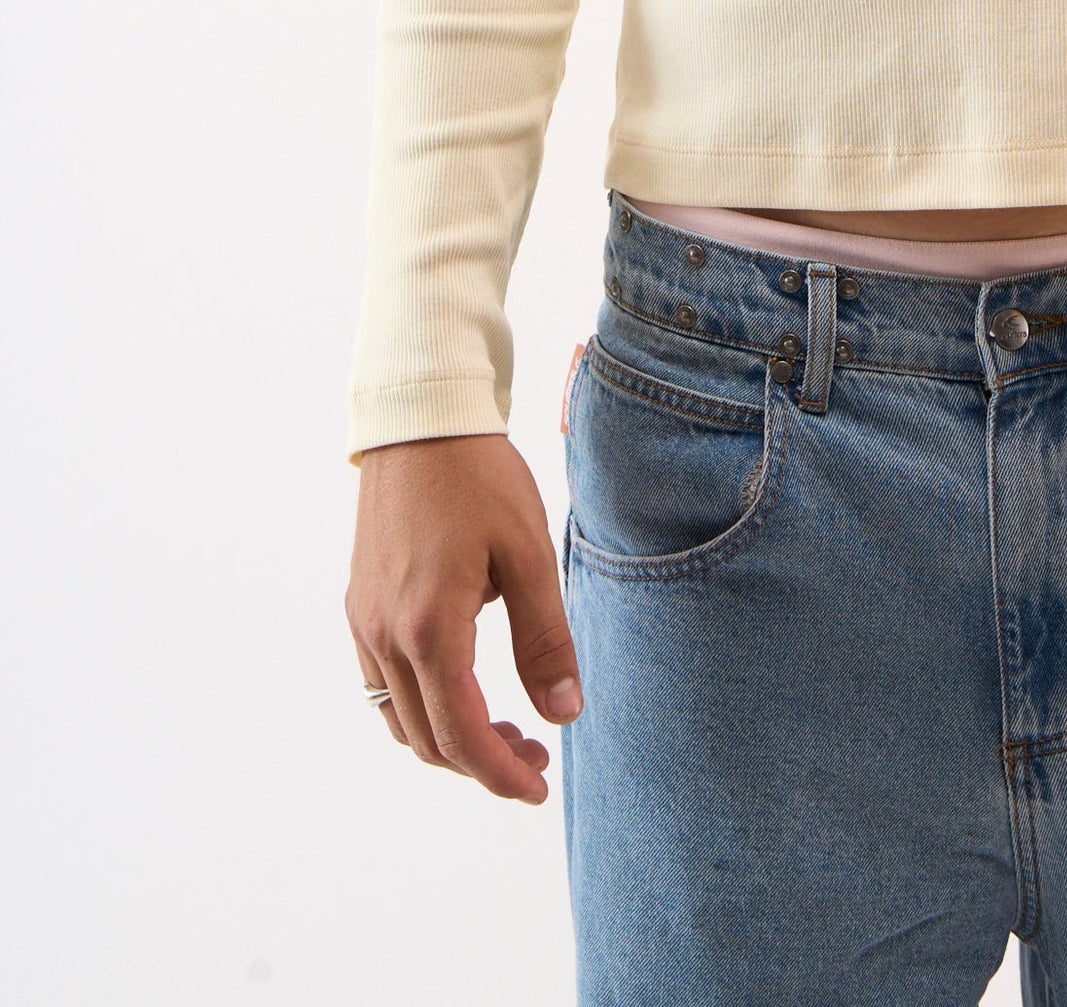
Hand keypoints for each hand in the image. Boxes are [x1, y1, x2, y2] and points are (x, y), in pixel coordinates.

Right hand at [346, 432, 582, 802]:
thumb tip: (564, 713)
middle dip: (482, 763)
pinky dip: (422, 708)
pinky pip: (382, 686)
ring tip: (506, 728)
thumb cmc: (480, 479)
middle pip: (428, 740)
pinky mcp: (359, 606)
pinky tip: (462, 688)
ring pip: (401, 720)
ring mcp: (364, 623)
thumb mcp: (528, 554)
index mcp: (429, 628)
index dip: (501, 774)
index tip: (538, 788)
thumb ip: (545, 639)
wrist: (419, 422)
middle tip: (535, 756)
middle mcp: (385, 636)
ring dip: (450, 739)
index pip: (462, 734)